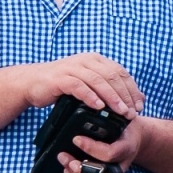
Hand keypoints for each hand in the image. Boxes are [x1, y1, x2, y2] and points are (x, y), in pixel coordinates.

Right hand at [19, 53, 144, 116]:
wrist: (32, 82)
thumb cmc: (63, 85)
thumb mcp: (88, 84)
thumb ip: (108, 88)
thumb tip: (135, 99)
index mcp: (96, 59)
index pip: (121, 72)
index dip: (133, 89)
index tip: (140, 106)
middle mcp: (86, 60)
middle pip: (112, 76)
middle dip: (125, 95)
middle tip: (132, 112)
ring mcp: (72, 67)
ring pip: (98, 81)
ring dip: (112, 97)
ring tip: (121, 111)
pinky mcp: (60, 78)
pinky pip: (78, 86)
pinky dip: (90, 96)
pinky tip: (98, 107)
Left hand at [57, 117, 151, 172]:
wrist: (134, 137)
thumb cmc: (125, 125)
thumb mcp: (121, 118)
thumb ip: (110, 115)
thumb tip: (92, 104)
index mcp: (126, 148)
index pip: (109, 153)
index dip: (90, 148)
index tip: (76, 138)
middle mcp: (120, 165)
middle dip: (80, 169)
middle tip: (64, 157)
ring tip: (63, 161)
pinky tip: (66, 170)